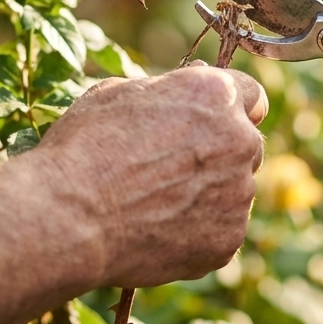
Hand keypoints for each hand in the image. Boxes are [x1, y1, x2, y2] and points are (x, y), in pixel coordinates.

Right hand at [32, 65, 266, 286]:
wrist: (69, 217)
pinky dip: (198, 233)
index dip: (230, 109)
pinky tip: (157, 231)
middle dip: (220, 153)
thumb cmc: (85, 147)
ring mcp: (239, 193)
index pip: (253, 96)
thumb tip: (190, 84)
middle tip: (172, 170)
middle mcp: (240, 140)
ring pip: (235, 191)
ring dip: (209, 194)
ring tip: (155, 205)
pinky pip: (222, 231)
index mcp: (216, 95)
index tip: (213, 122)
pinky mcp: (229, 238)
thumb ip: (168, 90)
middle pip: (246, 145)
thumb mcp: (119, 93)